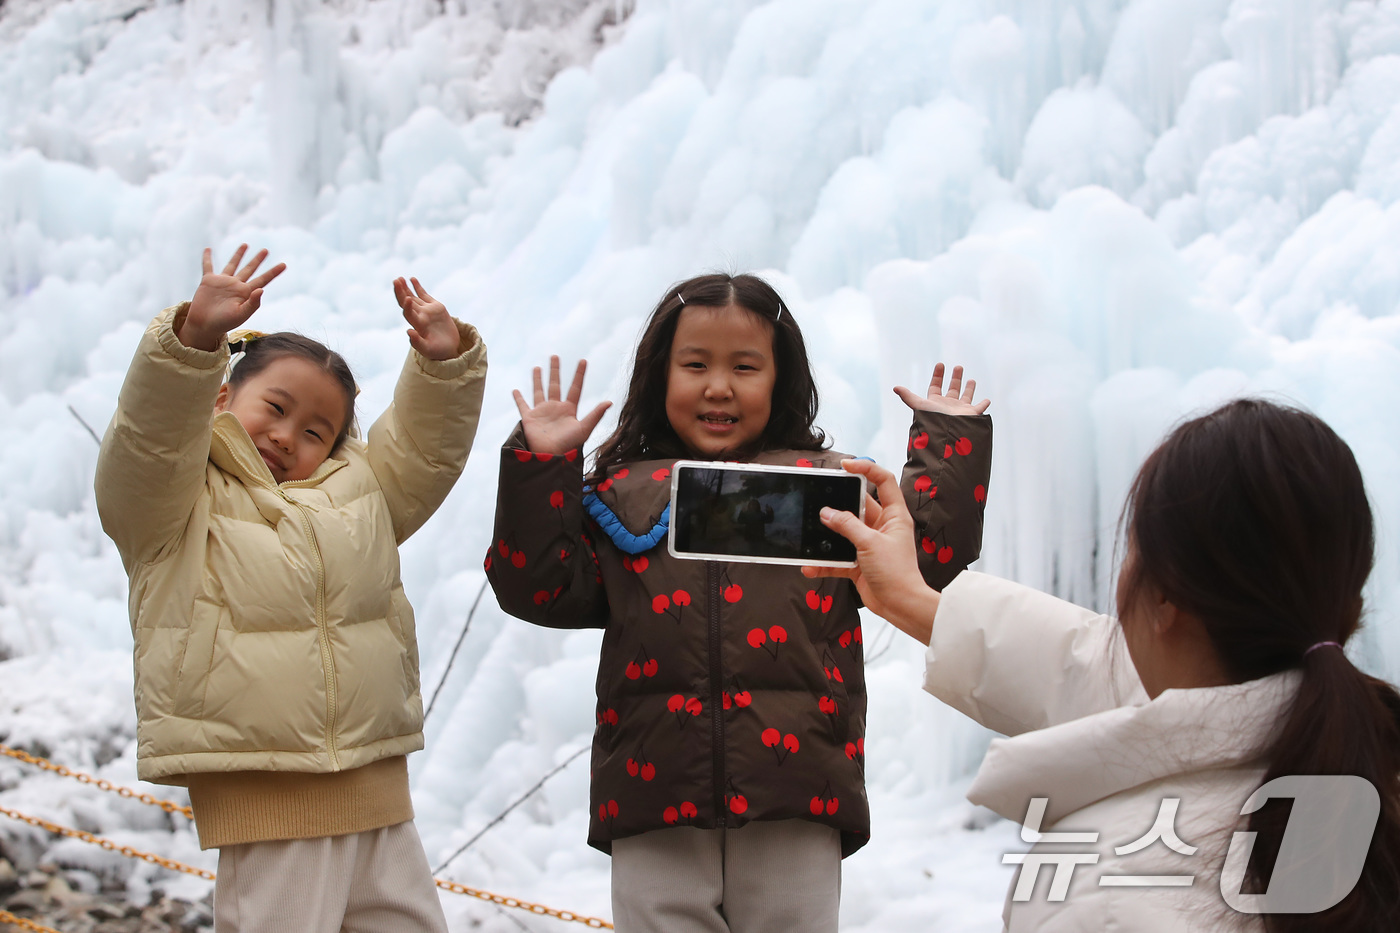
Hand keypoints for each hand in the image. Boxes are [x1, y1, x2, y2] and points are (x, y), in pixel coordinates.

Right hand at [179, 245, 285, 350]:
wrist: (205, 326)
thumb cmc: (224, 323)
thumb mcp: (241, 315)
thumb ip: (253, 303)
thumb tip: (262, 289)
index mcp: (246, 293)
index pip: (263, 280)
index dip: (273, 272)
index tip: (284, 264)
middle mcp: (236, 285)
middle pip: (250, 269)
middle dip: (258, 260)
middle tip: (266, 250)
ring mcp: (223, 282)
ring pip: (233, 264)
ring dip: (238, 254)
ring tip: (245, 245)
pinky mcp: (208, 281)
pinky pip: (208, 266)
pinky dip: (207, 258)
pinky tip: (208, 249)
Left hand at [395, 276, 460, 360]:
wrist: (450, 349)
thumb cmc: (438, 352)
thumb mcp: (428, 350)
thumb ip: (417, 343)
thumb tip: (408, 331)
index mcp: (417, 325)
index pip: (408, 313)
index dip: (406, 305)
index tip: (408, 298)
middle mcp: (420, 316)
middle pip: (406, 302)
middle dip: (400, 292)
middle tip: (396, 281)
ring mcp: (427, 311)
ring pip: (413, 296)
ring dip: (405, 287)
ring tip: (399, 278)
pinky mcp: (435, 307)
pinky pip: (424, 295)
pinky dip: (418, 287)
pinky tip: (412, 279)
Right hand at [513, 356, 611, 455]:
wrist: (550, 457)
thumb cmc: (569, 446)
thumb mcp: (584, 429)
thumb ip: (595, 415)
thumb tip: (609, 401)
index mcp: (569, 410)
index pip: (575, 388)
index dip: (579, 374)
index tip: (583, 360)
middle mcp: (555, 408)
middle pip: (555, 385)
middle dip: (555, 371)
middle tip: (554, 356)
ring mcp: (542, 412)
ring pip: (539, 391)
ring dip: (538, 380)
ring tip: (537, 367)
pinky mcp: (529, 419)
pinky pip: (522, 405)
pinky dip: (518, 398)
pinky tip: (515, 390)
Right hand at [803, 458, 939, 643]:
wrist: (900, 606)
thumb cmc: (896, 572)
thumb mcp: (870, 544)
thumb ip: (847, 526)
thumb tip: (826, 513)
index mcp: (894, 515)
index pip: (884, 481)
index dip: (867, 468)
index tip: (845, 465)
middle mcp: (881, 527)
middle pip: (857, 506)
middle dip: (837, 504)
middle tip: (818, 498)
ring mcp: (869, 544)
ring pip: (844, 532)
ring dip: (828, 535)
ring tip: (810, 533)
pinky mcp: (859, 563)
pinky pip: (838, 557)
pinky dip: (825, 562)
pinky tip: (811, 566)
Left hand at [894, 363, 989, 415]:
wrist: (947, 434)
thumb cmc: (932, 420)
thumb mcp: (919, 405)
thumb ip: (908, 396)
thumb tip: (895, 387)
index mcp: (935, 402)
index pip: (936, 386)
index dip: (937, 375)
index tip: (940, 364)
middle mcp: (948, 406)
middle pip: (952, 389)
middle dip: (955, 378)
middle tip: (958, 367)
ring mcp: (960, 411)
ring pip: (966, 396)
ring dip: (969, 389)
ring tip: (971, 380)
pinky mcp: (971, 415)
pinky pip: (979, 409)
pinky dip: (984, 404)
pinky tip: (987, 400)